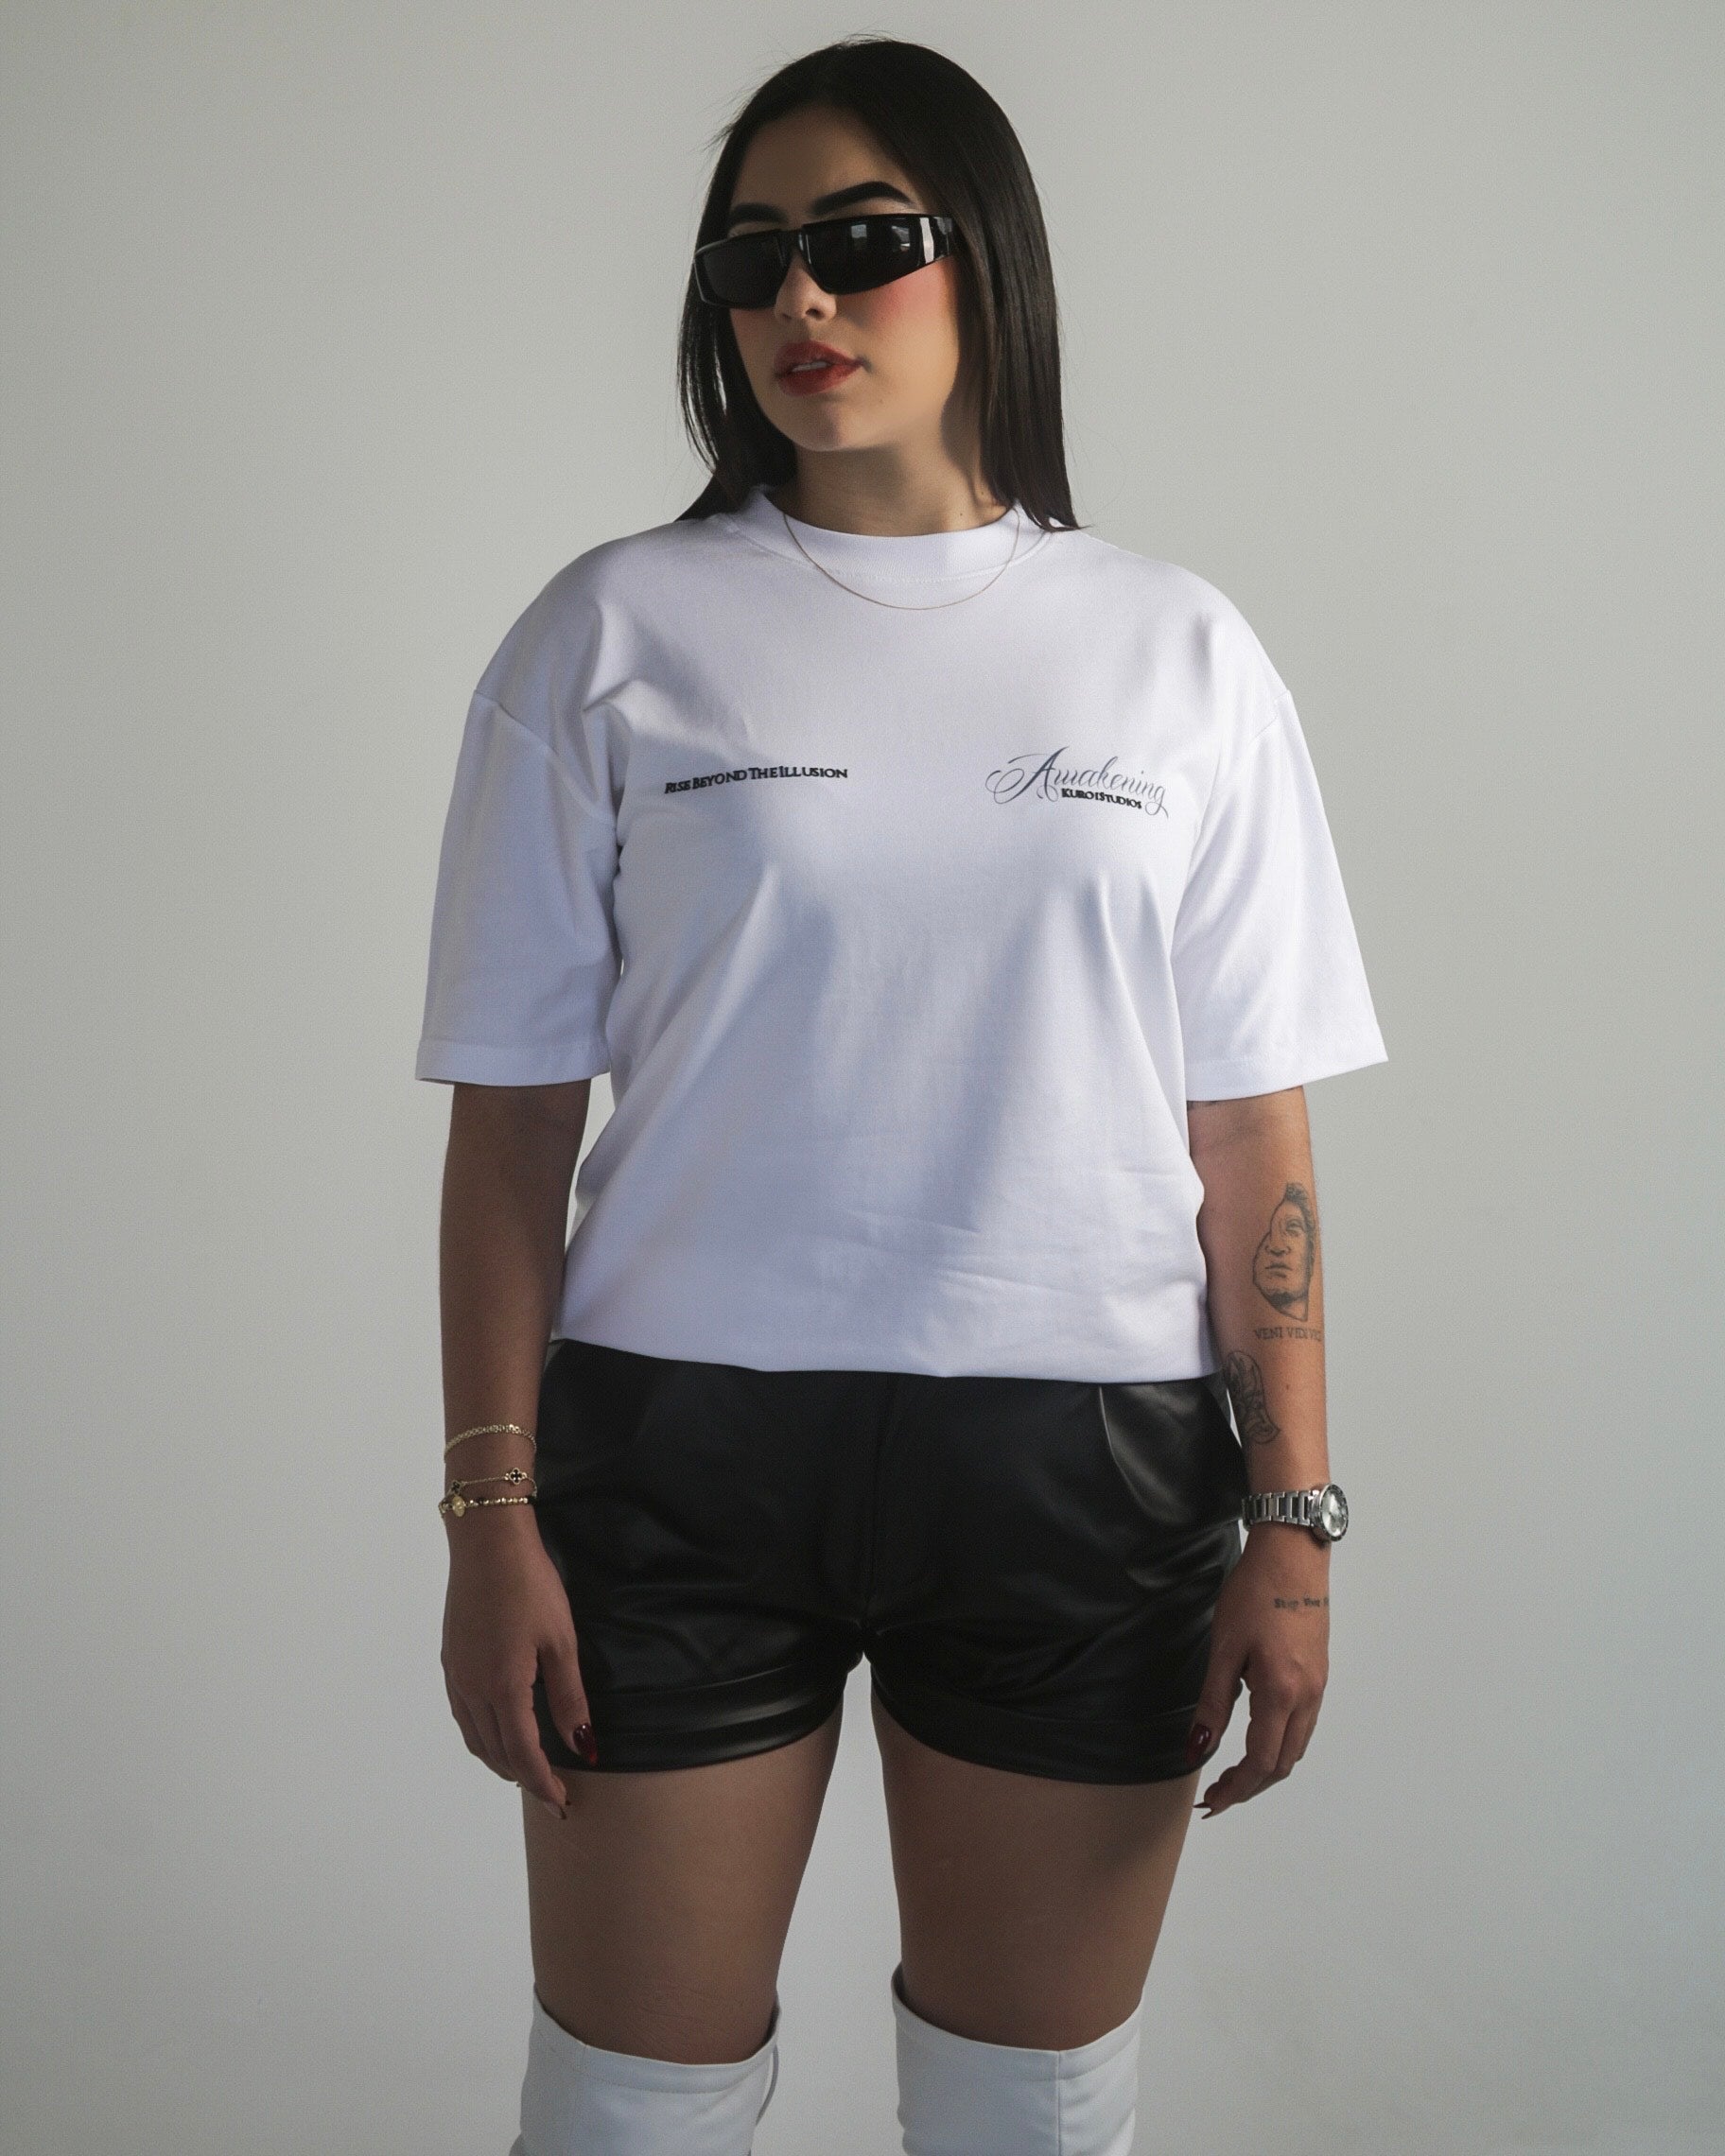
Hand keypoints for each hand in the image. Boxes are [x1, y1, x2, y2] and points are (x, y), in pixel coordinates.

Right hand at [441, 1517, 595, 1817]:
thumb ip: (569, 1698)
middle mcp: (472, 1689)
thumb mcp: (561, 1641)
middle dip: (524, 1778)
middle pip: (496, 1753)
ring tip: (528, 1770)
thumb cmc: (531, 1585)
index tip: (563, 1804)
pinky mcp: (451, 1660)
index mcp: (503, 1687)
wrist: (487, 1543)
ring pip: (475, 1738)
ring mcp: (457, 1675)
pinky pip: (464, 1715)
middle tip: (553, 1792)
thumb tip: (581, 1746)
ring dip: (501, 1760)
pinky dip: (483, 1736)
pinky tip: (500, 1730)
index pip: (523, 1755)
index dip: (543, 1784)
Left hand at [1185, 1526, 1328, 1815]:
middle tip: (1217, 1794)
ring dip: (1267, 1767)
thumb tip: (1197, 1749)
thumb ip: (1212, 1703)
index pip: (1262, 1762)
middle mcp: (1308, 1697)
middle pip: (1283, 1764)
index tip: (1212, 1802)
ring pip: (1296, 1746)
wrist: (1293, 1554)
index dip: (1237, 1789)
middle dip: (1251, 1786)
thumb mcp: (1224, 1648)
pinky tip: (1255, 1736)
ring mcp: (1318, 1686)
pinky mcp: (1319, 1673)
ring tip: (1232, 1771)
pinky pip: (1302, 1725)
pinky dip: (1279, 1743)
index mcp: (1282, 1693)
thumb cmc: (1255, 1593)